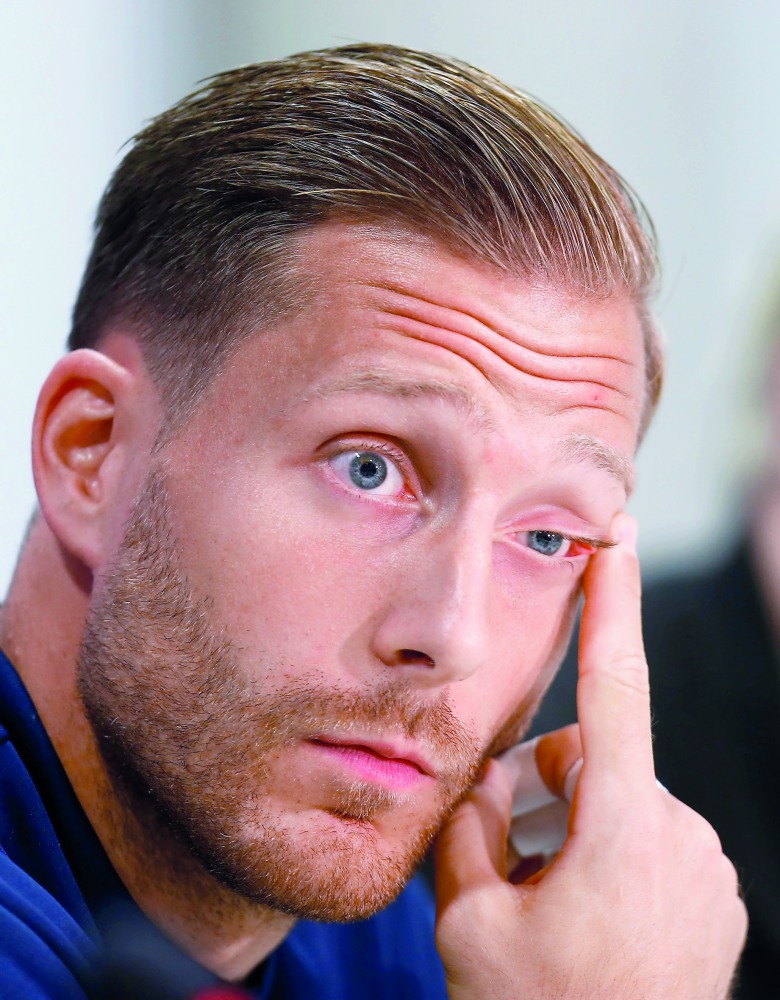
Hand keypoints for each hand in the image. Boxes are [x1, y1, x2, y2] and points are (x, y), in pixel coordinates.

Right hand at [433, 514, 746, 999]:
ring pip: (620, 802)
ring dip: (577, 830)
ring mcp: (707, 867)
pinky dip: (612, 858)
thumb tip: (486, 780)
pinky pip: (651, 839)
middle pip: (594, 759)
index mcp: (622, 830)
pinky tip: (593, 921)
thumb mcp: (470, 926)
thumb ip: (469, 829)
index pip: (615, 687)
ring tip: (552, 906)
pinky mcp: (717, 893)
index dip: (613, 602)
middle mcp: (681, 835)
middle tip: (514, 867)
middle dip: (546, 789)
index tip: (618, 535)